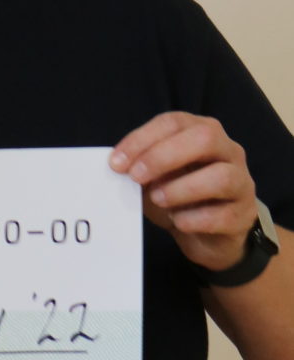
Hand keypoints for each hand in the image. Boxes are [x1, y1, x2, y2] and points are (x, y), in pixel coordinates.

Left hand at [110, 111, 257, 274]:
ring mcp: (242, 182)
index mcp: (203, 132)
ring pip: (221, 176)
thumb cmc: (178, 198)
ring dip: (181, 189)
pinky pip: (222, 215)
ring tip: (158, 200)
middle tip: (136, 177)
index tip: (116, 162)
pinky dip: (194, 220)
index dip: (142, 139)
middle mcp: (228, 151)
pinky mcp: (244, 215)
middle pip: (205, 138)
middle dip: (164, 156)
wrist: (208, 237)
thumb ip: (140, 168)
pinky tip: (178, 222)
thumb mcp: (154, 178)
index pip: (174, 122)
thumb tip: (118, 166)